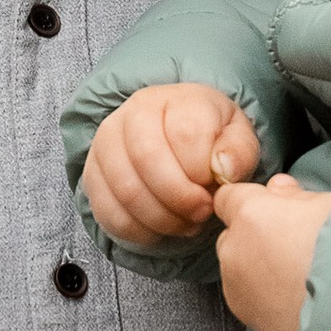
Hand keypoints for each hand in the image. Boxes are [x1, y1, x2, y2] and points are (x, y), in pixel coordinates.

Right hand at [82, 83, 262, 244]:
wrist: (178, 142)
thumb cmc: (210, 141)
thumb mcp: (238, 139)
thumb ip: (238, 152)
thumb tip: (222, 169)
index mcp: (176, 99)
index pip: (186, 133)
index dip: (202, 171)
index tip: (215, 190)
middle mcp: (133, 113)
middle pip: (147, 158)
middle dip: (180, 198)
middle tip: (201, 213)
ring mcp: (106, 143)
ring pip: (126, 189)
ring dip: (161, 218)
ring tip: (184, 223)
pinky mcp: (93, 174)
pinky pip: (107, 212)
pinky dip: (137, 231)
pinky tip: (160, 229)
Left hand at [211, 174, 330, 330]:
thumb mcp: (329, 205)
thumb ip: (295, 197)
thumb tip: (279, 190)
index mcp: (251, 215)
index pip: (228, 198)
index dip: (251, 202)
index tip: (273, 209)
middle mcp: (235, 252)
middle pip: (232, 237)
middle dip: (254, 239)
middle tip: (294, 246)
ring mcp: (239, 292)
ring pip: (240, 273)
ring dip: (261, 272)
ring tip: (301, 280)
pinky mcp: (251, 322)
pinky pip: (253, 302)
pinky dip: (270, 300)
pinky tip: (300, 303)